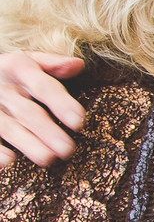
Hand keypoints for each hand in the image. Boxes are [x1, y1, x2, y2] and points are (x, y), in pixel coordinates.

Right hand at [0, 51, 85, 167]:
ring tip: (47, 158)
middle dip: (47, 131)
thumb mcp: (28, 60)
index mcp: (19, 68)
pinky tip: (8, 161)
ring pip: (8, 127)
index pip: (43, 86)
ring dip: (27, 143)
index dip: (61, 103)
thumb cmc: (10, 71)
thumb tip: (78, 65)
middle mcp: (3, 88)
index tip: (79, 121)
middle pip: (27, 112)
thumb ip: (52, 64)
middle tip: (67, 149)